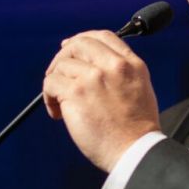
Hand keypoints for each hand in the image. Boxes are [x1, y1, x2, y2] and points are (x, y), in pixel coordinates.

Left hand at [43, 30, 161, 171]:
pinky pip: (51, 83)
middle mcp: (113, 66)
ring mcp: (93, 78)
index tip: (70, 47)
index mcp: (131, 64)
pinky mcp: (76, 93)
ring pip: (61, 66)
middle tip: (56, 74)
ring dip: (55, 84)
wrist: (135, 151)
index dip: (82, 39)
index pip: (103, 36)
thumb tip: (92, 66)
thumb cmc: (136, 130)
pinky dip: (48, 97)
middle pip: (78, 44)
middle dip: (62, 57)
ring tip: (60, 104)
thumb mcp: (140, 89)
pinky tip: (57, 112)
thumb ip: (121, 73)